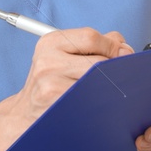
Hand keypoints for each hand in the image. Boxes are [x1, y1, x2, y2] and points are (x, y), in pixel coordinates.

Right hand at [6, 27, 134, 135]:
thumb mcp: (65, 54)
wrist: (26, 113)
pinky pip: (91, 100)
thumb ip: (95, 44)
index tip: (123, 54)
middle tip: (121, 75)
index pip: (91, 37)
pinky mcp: (57, 104)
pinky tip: (97, 103)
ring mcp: (51, 83)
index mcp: (51, 42)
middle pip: (98, 61)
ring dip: (110, 86)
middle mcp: (48, 61)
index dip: (113, 46)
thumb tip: (124, 48)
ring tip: (107, 89)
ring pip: (98, 82)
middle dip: (116, 68)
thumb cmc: (52, 81)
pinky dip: (100, 101)